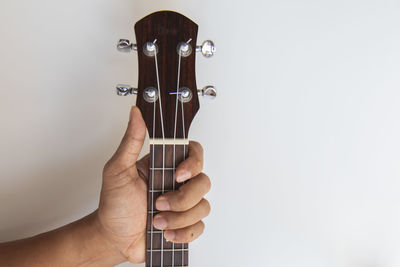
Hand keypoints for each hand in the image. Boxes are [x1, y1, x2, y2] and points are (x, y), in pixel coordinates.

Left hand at [96, 106, 210, 262]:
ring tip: (157, 222)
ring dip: (178, 218)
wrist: (113, 239)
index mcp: (166, 166)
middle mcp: (178, 183)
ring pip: (203, 206)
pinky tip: (167, 233)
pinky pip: (200, 226)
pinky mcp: (186, 224)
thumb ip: (130, 141)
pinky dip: (183, 233)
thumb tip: (135, 113)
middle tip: (158, 203)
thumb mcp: (117, 170)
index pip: (193, 153)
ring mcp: (184, 205)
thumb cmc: (114, 205)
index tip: (177, 176)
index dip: (193, 164)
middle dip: (182, 199)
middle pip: (203, 182)